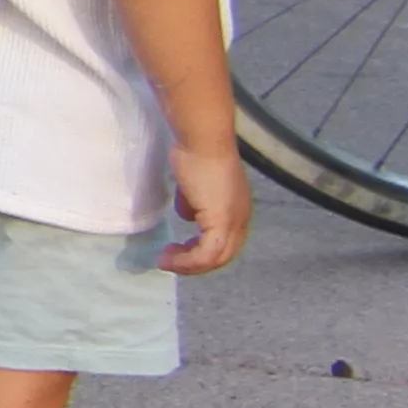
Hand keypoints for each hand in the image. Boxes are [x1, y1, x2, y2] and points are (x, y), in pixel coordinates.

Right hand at [161, 143, 250, 275]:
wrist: (203, 141)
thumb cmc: (196, 154)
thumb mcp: (193, 184)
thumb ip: (191, 202)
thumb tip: (186, 215)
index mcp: (238, 211)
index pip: (225, 243)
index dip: (202, 251)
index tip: (178, 249)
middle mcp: (240, 220)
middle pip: (222, 256)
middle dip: (195, 263)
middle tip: (170, 260)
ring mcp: (233, 222)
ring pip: (215, 259)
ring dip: (188, 265)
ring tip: (166, 260)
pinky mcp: (221, 222)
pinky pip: (206, 254)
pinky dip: (187, 261)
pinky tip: (169, 256)